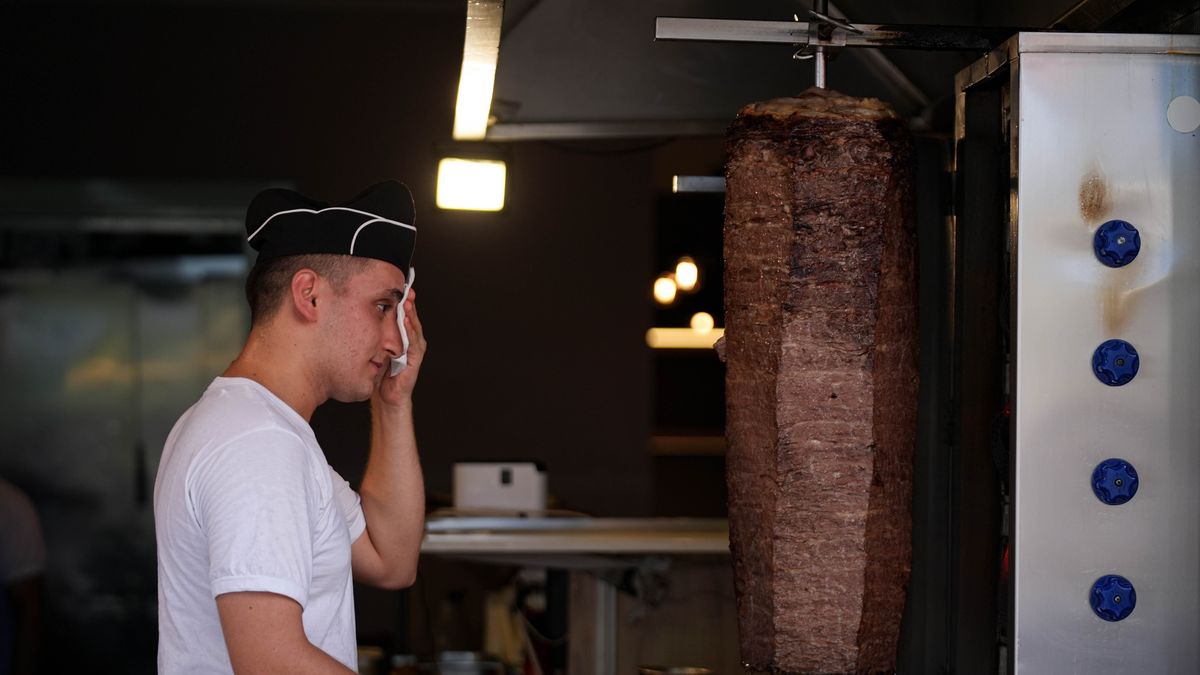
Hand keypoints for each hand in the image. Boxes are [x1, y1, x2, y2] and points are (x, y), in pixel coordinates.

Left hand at [377, 289, 424, 405]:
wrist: (386, 396)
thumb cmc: (381, 373)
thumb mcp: (375, 349)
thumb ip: (374, 335)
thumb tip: (358, 317)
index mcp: (402, 338)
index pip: (403, 317)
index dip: (402, 303)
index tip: (399, 288)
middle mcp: (411, 342)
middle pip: (411, 319)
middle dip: (409, 304)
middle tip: (407, 290)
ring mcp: (414, 351)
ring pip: (414, 328)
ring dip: (411, 314)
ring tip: (408, 302)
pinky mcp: (414, 361)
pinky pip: (413, 343)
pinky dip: (410, 331)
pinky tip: (405, 321)